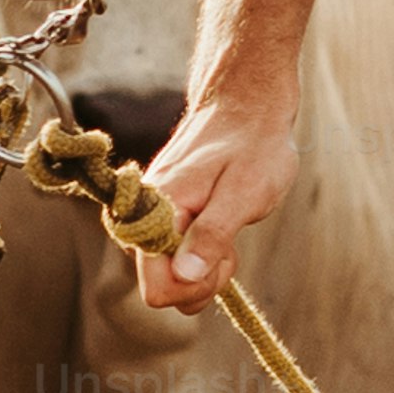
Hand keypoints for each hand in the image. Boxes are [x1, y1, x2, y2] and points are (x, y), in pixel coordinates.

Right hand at [131, 70, 296, 314]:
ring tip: (228, 224)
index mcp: (156, 213)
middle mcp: (141, 218)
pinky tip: (220, 220)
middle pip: (162, 288)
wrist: (245, 105)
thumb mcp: (244, 192)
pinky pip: (175, 255)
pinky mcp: (161, 216)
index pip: (157, 287)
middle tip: (230, 236)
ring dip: (205, 265)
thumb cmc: (252, 145)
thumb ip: (213, 233)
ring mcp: (149, 217)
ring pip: (170, 275)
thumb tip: (184, 276)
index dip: (196, 284)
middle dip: (202, 277)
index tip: (224, 254)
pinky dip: (203, 250)